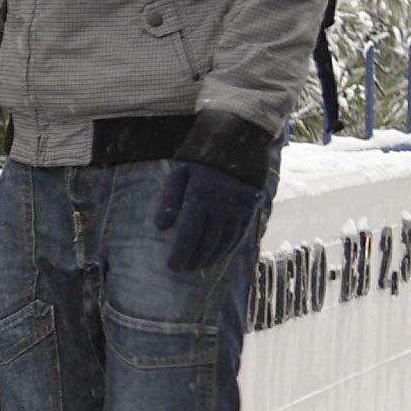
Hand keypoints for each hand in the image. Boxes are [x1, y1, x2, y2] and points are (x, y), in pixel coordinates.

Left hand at [154, 158, 264, 272]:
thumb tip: (160, 228)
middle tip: (183, 270)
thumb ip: (169, 199)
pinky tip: (218, 256)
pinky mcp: (251, 209)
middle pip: (207, 242)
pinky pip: (239, 235)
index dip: (181, 254)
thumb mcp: (180, 172)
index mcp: (201, 196)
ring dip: (210, 258)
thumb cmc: (202, 156)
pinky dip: (227, 249)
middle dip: (194, 259)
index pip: (189, 234)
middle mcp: (222, 206)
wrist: (240, 141)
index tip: (172, 267)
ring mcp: (239, 209)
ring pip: (224, 242)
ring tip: (197, 266)